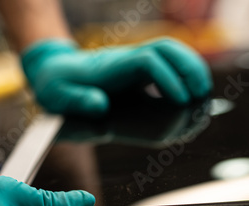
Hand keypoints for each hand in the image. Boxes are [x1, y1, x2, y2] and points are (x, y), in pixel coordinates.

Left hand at [21, 38, 211, 116]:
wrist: (54, 73)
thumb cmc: (56, 86)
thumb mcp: (57, 96)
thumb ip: (76, 100)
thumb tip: (99, 105)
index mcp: (110, 66)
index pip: (147, 60)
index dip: (167, 77)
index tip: (180, 100)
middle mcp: (126, 59)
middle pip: (167, 48)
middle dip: (189, 68)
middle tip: (201, 95)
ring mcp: (133, 63)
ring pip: (170, 53)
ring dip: (191, 69)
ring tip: (202, 96)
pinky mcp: (137, 71)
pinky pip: (166, 65)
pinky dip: (182, 76)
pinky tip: (188, 97)